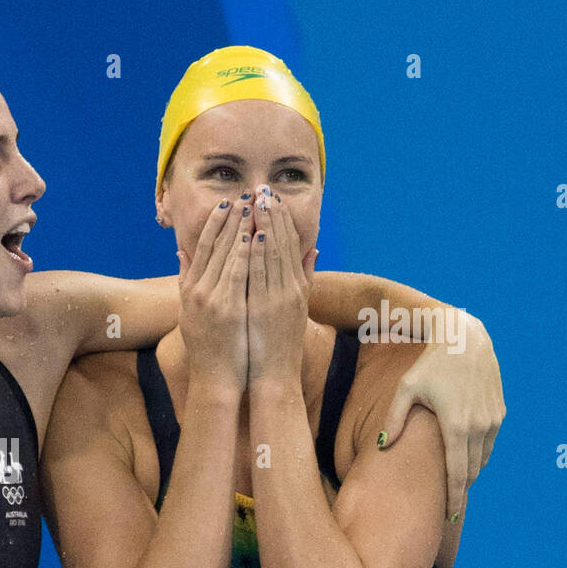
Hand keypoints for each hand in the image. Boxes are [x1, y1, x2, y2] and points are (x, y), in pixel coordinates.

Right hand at [176, 196, 251, 391]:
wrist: (215, 377)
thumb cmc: (207, 346)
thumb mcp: (189, 311)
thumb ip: (186, 280)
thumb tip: (181, 253)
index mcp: (190, 290)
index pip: (203, 248)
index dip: (215, 224)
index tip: (226, 204)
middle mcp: (198, 291)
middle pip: (216, 246)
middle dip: (231, 219)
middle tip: (245, 195)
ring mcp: (213, 299)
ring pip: (228, 255)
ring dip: (241, 228)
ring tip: (253, 206)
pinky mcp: (229, 309)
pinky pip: (240, 273)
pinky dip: (247, 253)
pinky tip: (255, 235)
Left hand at [247, 186, 314, 382]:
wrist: (275, 377)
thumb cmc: (280, 346)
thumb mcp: (296, 308)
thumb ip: (304, 277)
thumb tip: (314, 250)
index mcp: (296, 287)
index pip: (291, 245)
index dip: (283, 220)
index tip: (273, 198)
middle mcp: (291, 289)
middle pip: (283, 244)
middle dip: (274, 215)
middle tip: (264, 189)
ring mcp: (279, 298)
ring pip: (272, 254)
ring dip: (264, 226)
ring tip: (257, 202)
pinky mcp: (266, 309)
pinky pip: (260, 275)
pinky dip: (257, 253)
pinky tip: (252, 235)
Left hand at [380, 311, 503, 519]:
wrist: (465, 340)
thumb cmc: (428, 365)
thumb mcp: (405, 390)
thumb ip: (393, 420)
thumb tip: (380, 447)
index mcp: (456, 427)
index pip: (457, 474)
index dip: (454, 498)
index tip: (450, 517)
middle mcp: (480, 427)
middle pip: (471, 471)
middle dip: (460, 491)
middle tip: (448, 509)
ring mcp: (493, 420)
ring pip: (483, 459)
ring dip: (469, 474)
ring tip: (454, 486)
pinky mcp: (500, 412)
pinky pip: (490, 444)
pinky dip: (478, 456)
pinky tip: (464, 460)